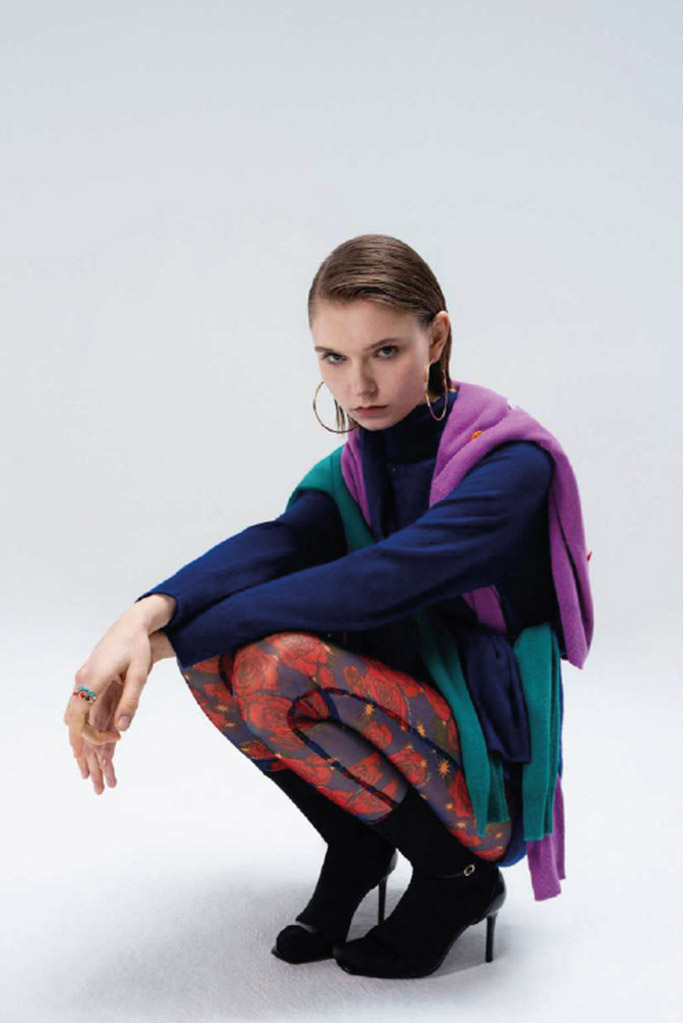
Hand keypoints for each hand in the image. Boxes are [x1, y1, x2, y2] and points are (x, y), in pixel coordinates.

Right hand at [64, 616, 159, 793]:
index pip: (79, 719)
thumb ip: (130, 701)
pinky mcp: (88, 682)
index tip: (117, 741)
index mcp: (91, 680)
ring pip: (74, 718)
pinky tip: (93, 742)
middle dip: (81, 751)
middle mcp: (82, 682)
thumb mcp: (139, 674)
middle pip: (72, 723)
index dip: (93, 737)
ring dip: (81, 742)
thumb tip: (122, 730)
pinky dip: (84, 729)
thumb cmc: (136, 646)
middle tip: (91, 778)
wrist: (131, 624)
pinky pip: (81, 710)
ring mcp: (83, 682)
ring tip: (89, 769)